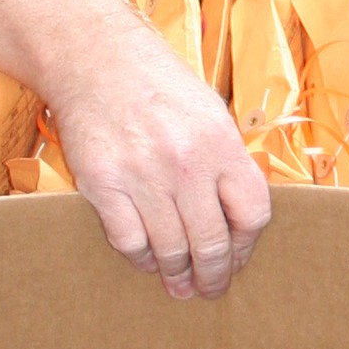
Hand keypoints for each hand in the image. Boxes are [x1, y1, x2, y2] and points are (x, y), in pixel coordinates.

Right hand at [48, 16, 271, 300]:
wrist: (96, 58)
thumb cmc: (158, 86)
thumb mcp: (210, 112)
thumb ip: (227, 161)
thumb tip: (241, 218)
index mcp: (222, 143)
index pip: (252, 214)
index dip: (247, 247)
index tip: (238, 260)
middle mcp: (186, 162)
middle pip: (211, 242)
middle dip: (213, 276)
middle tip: (210, 290)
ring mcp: (142, 175)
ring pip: (169, 248)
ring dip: (176, 275)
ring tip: (179, 286)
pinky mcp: (102, 183)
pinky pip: (128, 240)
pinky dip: (140, 258)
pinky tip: (146, 261)